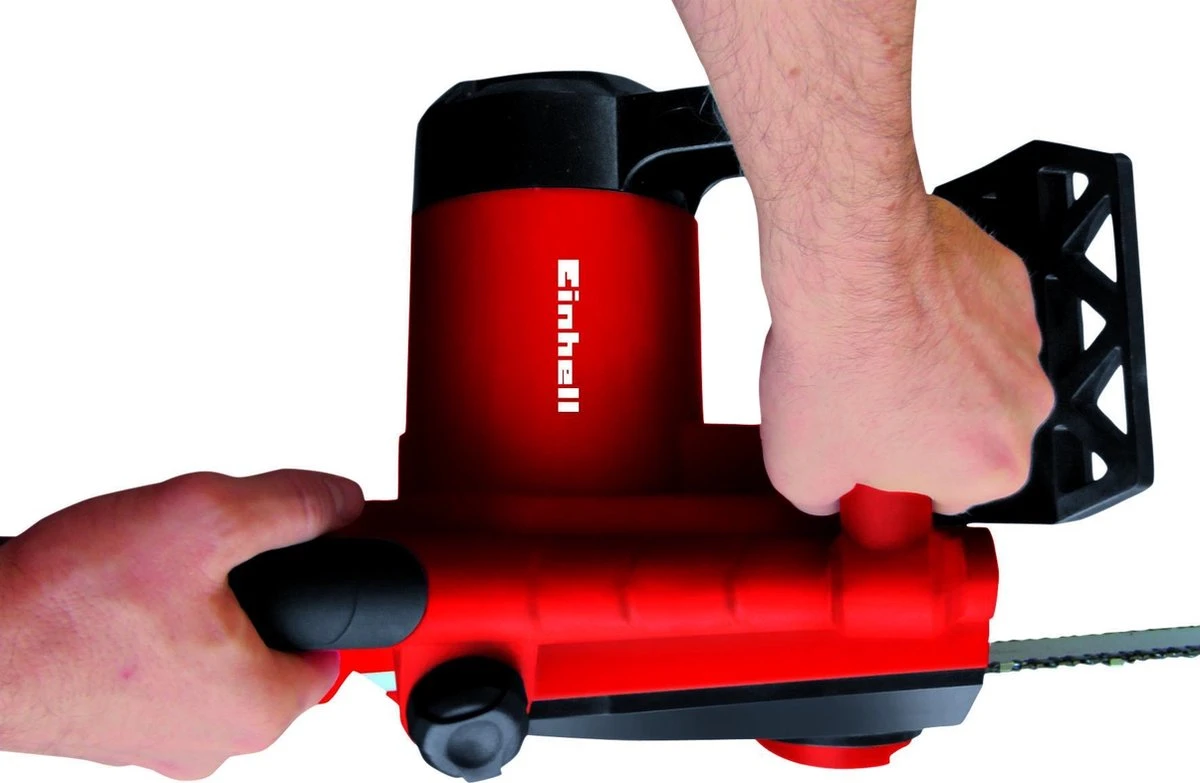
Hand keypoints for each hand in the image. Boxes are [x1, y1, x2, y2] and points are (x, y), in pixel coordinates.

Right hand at [0, 469, 362, 778]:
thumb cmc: (70, 602)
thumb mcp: (207, 519)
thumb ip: (291, 506)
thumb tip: (340, 499)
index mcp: (258, 710)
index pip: (332, 646)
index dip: (320, 587)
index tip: (294, 555)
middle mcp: (214, 741)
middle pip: (272, 648)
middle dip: (253, 593)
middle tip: (211, 556)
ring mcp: (158, 741)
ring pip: (214, 656)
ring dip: (199, 609)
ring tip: (158, 575)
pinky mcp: (112, 728)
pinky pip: (160, 669)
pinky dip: (153, 631)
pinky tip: (123, 600)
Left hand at [673, 0, 1052, 516]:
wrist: (846, 263)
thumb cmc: (836, 360)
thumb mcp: (800, 471)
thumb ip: (828, 499)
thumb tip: (829, 495)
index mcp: (995, 467)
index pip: (949, 495)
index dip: (899, 477)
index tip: (868, 457)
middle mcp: (1027, 406)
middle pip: (969, 433)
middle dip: (920, 425)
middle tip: (860, 402)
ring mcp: (1024, 338)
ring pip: (975, 372)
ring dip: (932, 368)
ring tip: (870, 352)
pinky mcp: (1010, 282)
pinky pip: (976, 315)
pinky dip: (941, 315)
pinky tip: (891, 310)